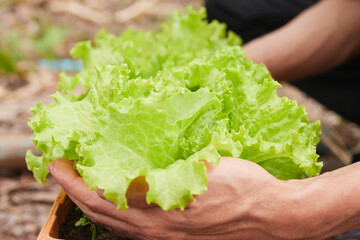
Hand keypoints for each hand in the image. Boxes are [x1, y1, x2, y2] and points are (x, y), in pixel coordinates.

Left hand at [48, 157, 310, 239]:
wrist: (272, 217)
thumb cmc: (244, 188)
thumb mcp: (202, 169)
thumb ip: (164, 171)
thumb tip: (134, 166)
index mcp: (158, 213)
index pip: (99, 196)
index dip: (73, 179)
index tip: (57, 160)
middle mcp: (154, 232)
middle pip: (99, 213)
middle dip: (73, 190)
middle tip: (60, 168)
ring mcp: (163, 239)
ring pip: (113, 225)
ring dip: (90, 204)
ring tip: (80, 184)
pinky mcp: (174, 239)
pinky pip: (131, 230)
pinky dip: (112, 215)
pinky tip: (114, 204)